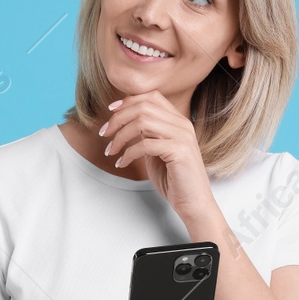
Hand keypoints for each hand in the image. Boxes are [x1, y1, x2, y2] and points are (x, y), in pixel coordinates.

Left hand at [98, 91, 212, 215]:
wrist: (194, 203)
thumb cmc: (174, 179)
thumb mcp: (157, 150)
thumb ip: (148, 133)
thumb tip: (128, 120)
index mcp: (179, 121)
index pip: (152, 97)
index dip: (128, 101)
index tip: (111, 112)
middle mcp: (182, 125)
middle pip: (143, 106)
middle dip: (118, 118)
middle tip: (104, 133)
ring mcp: (182, 137)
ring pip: (142, 122)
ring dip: (120, 136)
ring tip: (111, 150)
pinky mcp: (179, 151)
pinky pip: (144, 144)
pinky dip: (128, 153)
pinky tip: (122, 163)